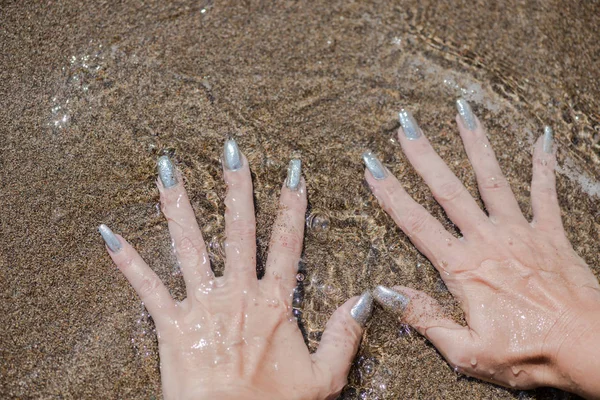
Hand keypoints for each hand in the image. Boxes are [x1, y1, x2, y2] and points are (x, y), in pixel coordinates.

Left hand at [99, 140, 372, 399]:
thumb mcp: (323, 378)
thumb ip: (343, 336)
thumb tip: (363, 299)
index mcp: (274, 304)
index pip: (286, 244)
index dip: (292, 206)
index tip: (294, 173)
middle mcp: (237, 294)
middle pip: (238, 230)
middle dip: (236, 187)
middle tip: (232, 151)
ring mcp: (202, 306)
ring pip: (189, 245)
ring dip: (177, 205)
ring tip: (168, 168)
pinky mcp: (171, 325)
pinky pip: (146, 287)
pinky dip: (128, 261)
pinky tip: (109, 233)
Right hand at [363, 101, 599, 396]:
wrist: (588, 349)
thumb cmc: (527, 355)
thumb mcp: (466, 351)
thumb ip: (425, 318)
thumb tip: (384, 293)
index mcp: (463, 268)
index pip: (415, 223)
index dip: (389, 193)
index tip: (372, 166)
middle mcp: (488, 241)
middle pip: (448, 190)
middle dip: (423, 154)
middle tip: (406, 123)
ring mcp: (521, 233)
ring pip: (492, 180)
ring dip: (475, 144)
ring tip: (462, 112)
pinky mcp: (551, 235)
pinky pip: (546, 193)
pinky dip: (543, 164)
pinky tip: (542, 137)